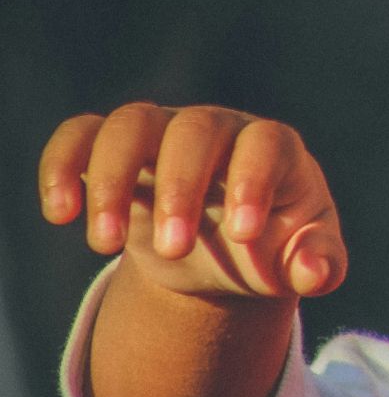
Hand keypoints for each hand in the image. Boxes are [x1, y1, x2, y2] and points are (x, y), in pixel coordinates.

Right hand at [39, 104, 345, 299]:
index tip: (244, 235)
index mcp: (274, 150)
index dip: (254, 180)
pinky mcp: (115, 150)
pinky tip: (60, 214)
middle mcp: (219, 130)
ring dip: (112, 179)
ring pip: (132, 123)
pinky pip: (81, 133)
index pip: (266, 143)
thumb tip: (315, 273)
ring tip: (103, 245)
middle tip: (175, 248)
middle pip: (196, 128)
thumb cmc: (273, 246)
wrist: (226, 250)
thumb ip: (319, 264)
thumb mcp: (302, 260)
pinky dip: (63, 164)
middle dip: (180, 187)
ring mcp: (164, 133)